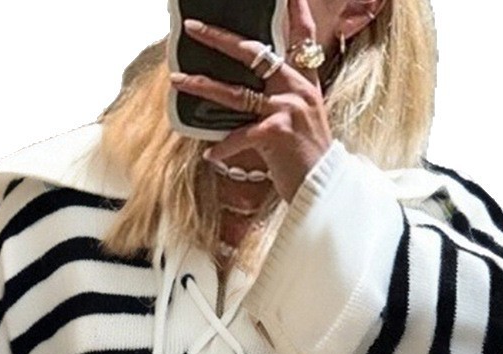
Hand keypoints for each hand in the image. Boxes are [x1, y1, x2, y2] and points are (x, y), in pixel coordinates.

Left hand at [168, 0, 333, 203]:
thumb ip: (280, 99)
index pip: (303, 37)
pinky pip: (238, 136)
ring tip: (178, 80)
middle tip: (194, 29)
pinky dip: (222, 148)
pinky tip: (210, 155)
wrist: (324, 187)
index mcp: (304, 82)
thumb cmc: (307, 157)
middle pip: (254, 54)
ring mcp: (287, 108)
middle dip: (220, 39)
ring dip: (202, 86)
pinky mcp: (275, 132)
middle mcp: (296, 89)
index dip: (296, 10)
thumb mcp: (301, 120)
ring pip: (235, 91)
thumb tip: (249, 92)